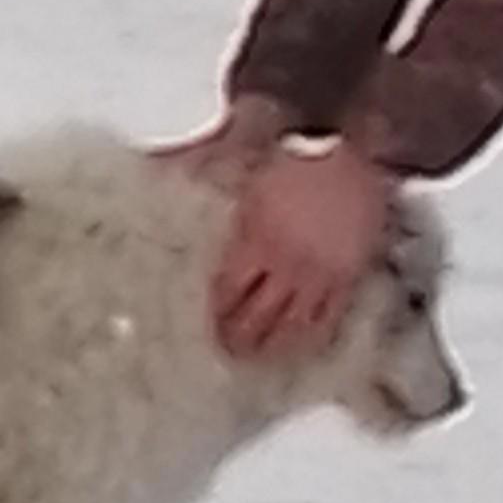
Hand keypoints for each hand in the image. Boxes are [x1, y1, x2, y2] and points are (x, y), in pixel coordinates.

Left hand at [153, 98, 398, 358]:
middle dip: (238, 338)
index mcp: (255, 241)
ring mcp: (318, 274)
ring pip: (291, 326)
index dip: (215, 313)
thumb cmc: (294, 149)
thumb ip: (193, 167)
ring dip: (272, 346)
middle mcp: (285, 265)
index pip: (227, 291)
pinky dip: (312, 338)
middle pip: (256, 317)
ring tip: (259, 359)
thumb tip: (148, 167)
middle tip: (227, 352)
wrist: (353, 143)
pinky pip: (328, 319)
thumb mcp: (238, 157)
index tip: (202, 326)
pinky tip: (301, 346)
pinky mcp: (348, 277)